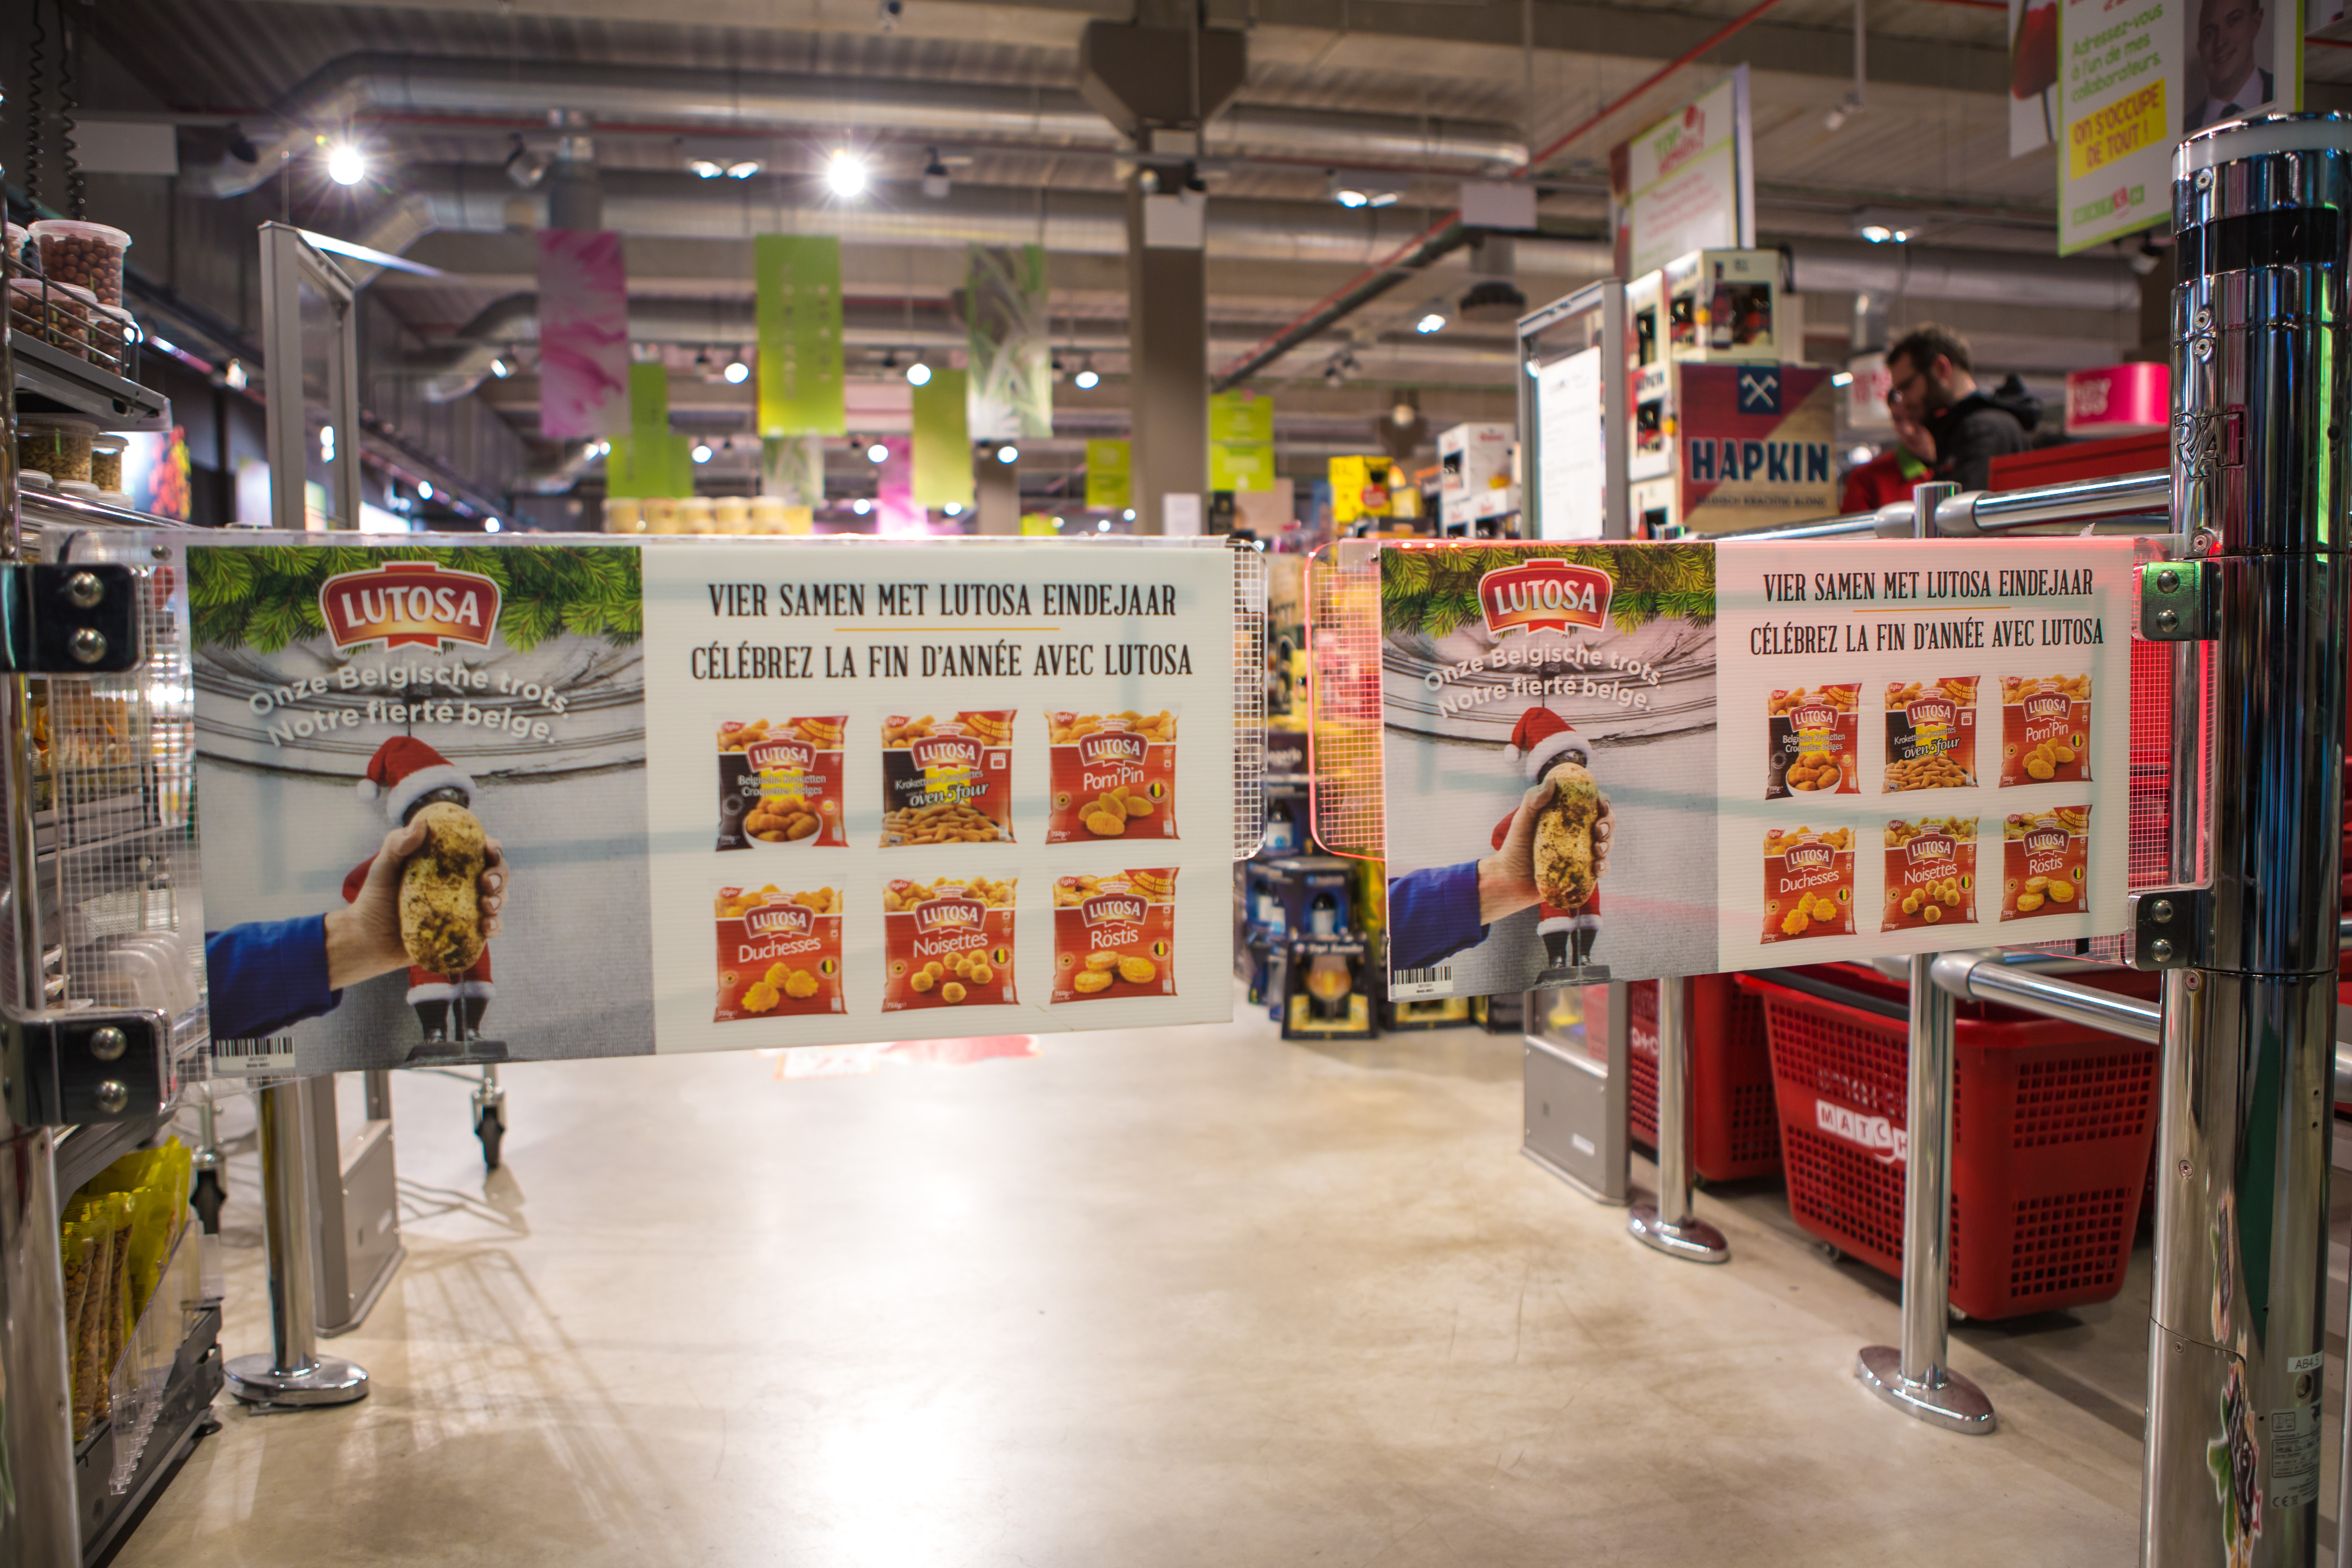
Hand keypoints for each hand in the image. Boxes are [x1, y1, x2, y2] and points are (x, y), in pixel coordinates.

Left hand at [323, 821, 507, 988]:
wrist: (368, 940)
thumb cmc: (374, 900)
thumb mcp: (383, 867)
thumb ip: (397, 844)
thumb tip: (422, 824)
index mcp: (448, 864)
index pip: (479, 850)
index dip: (492, 848)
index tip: (489, 852)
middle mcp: (460, 884)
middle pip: (496, 872)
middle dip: (500, 875)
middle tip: (486, 882)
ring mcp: (464, 908)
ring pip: (498, 898)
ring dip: (501, 899)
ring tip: (488, 906)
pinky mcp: (464, 932)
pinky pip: (490, 927)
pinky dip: (496, 926)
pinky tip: (487, 926)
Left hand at [1475, 779, 1609, 925]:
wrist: (1510, 880)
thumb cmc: (1515, 846)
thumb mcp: (1523, 820)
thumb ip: (1534, 799)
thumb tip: (1552, 781)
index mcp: (1568, 816)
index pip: (1593, 803)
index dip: (1604, 802)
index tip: (1602, 806)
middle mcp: (1578, 832)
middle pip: (1605, 822)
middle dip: (1609, 823)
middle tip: (1598, 830)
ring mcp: (1582, 852)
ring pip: (1606, 844)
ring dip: (1608, 844)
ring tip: (1597, 849)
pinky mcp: (1582, 872)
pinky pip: (1601, 868)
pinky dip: (1604, 867)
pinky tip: (1597, 867)